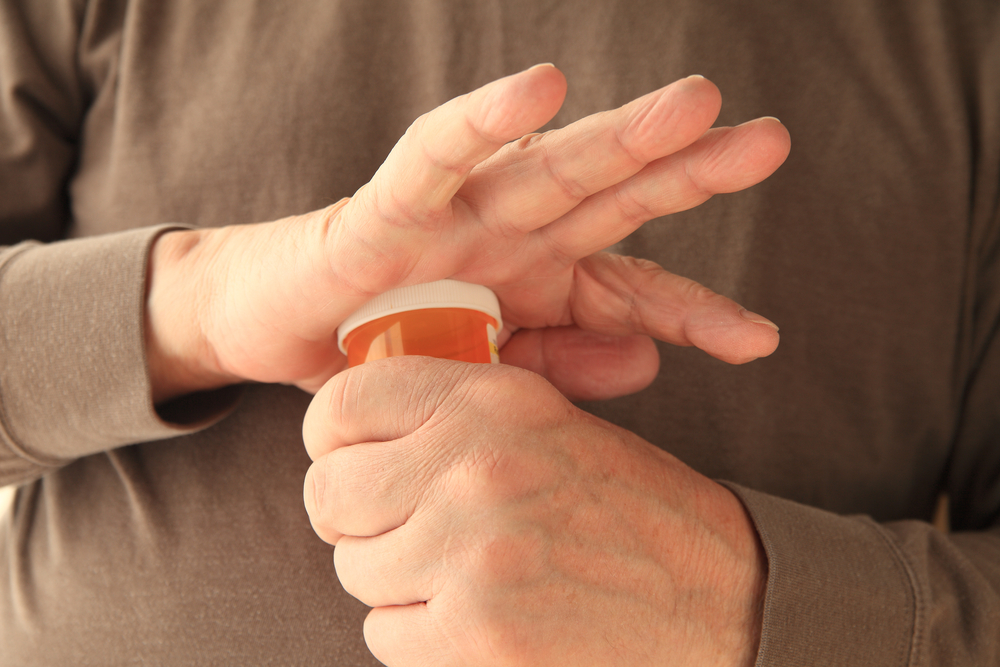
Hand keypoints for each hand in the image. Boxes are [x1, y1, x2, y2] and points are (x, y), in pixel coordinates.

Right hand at [146, 65, 788, 401]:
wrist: (272, 333)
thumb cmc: (383, 351)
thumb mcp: (484, 380)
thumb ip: (564, 369)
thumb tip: (650, 361)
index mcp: (538, 281)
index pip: (630, 290)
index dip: (694, 311)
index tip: (760, 340)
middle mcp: (509, 237)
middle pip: (611, 197)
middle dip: (687, 169)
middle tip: (767, 143)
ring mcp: (454, 218)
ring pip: (546, 167)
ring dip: (617, 137)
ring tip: (693, 107)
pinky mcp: (387, 209)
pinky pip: (435, 159)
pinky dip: (481, 125)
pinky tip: (539, 92)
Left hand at [303, 357, 766, 666]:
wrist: (714, 593)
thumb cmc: (624, 505)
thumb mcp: (545, 423)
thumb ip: (452, 413)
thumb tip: (348, 433)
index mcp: (492, 397)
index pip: (344, 402)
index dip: (330, 436)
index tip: (345, 459)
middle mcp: (476, 463)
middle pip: (331, 494)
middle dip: (351, 518)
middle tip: (396, 528)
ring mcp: (474, 551)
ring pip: (355, 568)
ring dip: (392, 579)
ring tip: (459, 573)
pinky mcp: (479, 633)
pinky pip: (385, 633)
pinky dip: (416, 633)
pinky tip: (475, 618)